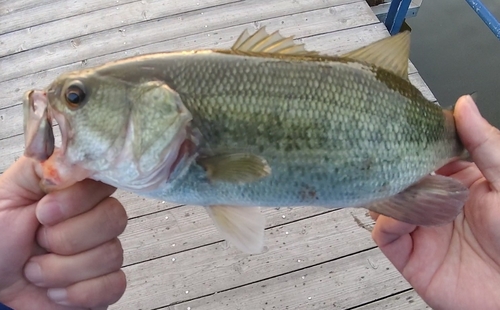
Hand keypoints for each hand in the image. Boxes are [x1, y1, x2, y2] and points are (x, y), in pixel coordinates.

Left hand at [0, 157, 127, 308]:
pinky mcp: (106, 283)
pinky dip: (78, 293)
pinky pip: (114, 285)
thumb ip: (41, 166)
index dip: (78, 200)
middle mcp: (97, 218)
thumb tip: (74, 156)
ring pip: (111, 255)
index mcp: (78, 192)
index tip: (43, 213)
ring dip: (61, 270)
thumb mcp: (9, 192)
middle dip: (66, 238)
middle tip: (38, 241)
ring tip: (36, 270)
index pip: (105, 182)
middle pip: (114, 218)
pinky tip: (56, 291)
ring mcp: (104, 251)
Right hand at [372, 95, 499, 308]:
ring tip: (398, 189)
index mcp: (458, 179)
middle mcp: (434, 200)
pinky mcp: (408, 253)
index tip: (403, 127)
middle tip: (391, 157)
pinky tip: (405, 218)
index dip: (413, 140)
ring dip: (387, 194)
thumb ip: (485, 145)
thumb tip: (464, 105)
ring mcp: (419, 226)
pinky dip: (388, 222)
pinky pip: (384, 233)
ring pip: (386, 203)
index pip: (424, 152)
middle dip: (392, 166)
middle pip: (400, 176)